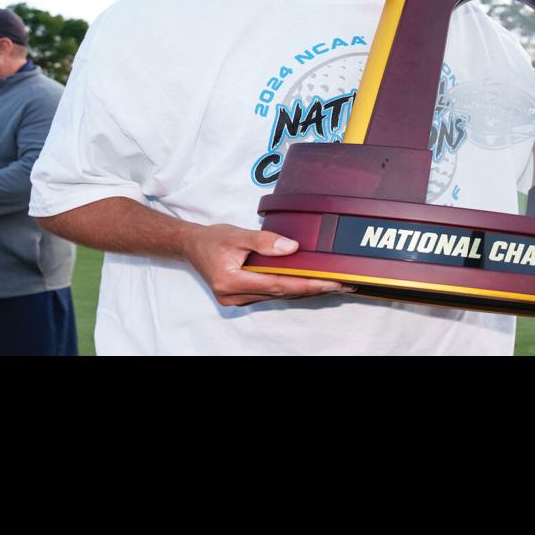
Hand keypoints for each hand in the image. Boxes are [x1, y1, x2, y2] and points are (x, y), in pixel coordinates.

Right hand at [186, 224, 351, 306]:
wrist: (191, 246)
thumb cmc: (212, 239)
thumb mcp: (236, 234)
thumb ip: (264, 241)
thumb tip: (292, 248)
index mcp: (231, 281)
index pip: (278, 284)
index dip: (307, 284)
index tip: (331, 283)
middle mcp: (235, 296)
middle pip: (282, 293)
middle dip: (313, 289)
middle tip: (343, 284)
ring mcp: (238, 300)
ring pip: (279, 296)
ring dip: (306, 291)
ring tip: (333, 285)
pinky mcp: (242, 298)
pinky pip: (272, 294)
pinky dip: (292, 289)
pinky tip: (310, 284)